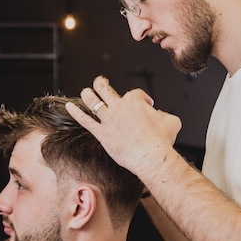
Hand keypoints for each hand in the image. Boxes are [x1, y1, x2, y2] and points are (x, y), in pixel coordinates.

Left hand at [66, 76, 181, 173]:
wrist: (151, 157)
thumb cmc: (161, 141)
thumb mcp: (172, 122)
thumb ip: (165, 115)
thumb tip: (162, 116)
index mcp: (135, 100)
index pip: (135, 93)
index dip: (142, 98)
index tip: (146, 106)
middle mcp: (119, 106)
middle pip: (106, 89)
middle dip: (102, 84)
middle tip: (101, 83)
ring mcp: (108, 119)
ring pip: (92, 101)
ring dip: (88, 94)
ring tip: (86, 91)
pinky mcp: (101, 133)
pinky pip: (85, 120)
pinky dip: (76, 112)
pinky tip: (69, 106)